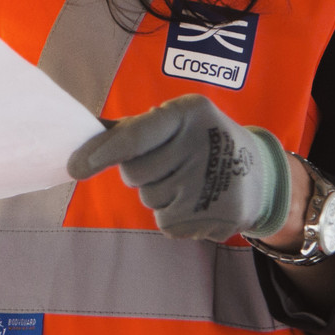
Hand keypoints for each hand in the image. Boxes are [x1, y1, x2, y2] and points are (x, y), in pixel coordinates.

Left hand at [66, 95, 290, 244]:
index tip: (74, 167)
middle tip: (168, 164)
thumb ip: (130, 129)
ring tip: (188, 182)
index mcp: (188, 112)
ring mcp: (210, 181)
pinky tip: (196, 202)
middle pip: (135, 173)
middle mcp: (201, 143)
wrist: (260, 174)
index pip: (135, 136)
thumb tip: (81, 133)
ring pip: (149, 199)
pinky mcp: (217, 214)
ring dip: (159, 195)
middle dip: (141, 173)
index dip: (102, 153)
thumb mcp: (174, 123)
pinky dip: (173, 216)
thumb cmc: (201, 141)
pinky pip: (165, 222)